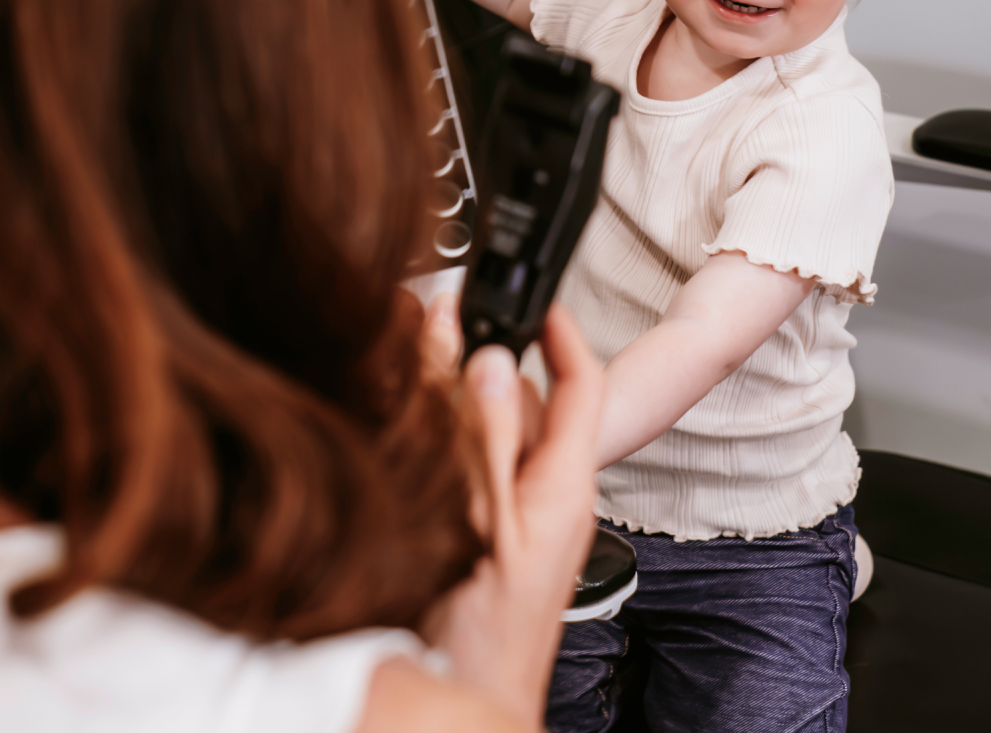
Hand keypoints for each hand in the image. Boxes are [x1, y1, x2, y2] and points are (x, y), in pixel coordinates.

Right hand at [427, 306, 602, 725]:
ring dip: (461, 395)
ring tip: (420, 354)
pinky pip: (473, 468)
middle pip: (524, 403)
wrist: (471, 702)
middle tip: (444, 319)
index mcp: (564, 485)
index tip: (536, 298)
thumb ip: (491, 444)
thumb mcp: (493, 524)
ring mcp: (516, 515)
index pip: (579, 387)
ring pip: (493, 433)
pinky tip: (412, 425)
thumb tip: (492, 367)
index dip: (561, 335)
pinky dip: (447, 438)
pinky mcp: (485, 534)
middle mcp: (545, 495)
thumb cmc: (488, 633)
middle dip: (488, 358)